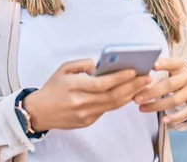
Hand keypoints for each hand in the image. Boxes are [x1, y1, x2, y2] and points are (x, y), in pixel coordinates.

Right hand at [23, 59, 150, 130]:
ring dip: (130, 94)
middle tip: (147, 78)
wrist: (39, 112)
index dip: (120, 77)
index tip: (134, 70)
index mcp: (75, 87)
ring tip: (143, 85)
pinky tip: (129, 93)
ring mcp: (85, 114)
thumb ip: (82, 64)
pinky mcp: (87, 121)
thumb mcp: (63, 69)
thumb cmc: (52, 87)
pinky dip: (119, 101)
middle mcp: (81, 102)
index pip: (102, 83)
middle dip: (133, 86)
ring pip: (113, 105)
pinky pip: (107, 110)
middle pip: (112, 96)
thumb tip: (99, 64)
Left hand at [133, 57, 186, 124]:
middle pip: (170, 84)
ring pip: (175, 100)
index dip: (162, 64)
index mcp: (181, 64)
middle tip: (136, 98)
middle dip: (152, 92)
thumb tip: (137, 78)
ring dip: (157, 106)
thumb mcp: (171, 68)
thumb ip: (158, 71)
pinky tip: (163, 120)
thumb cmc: (177, 74)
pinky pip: (186, 112)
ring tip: (142, 108)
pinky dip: (175, 117)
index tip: (152, 66)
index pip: (171, 63)